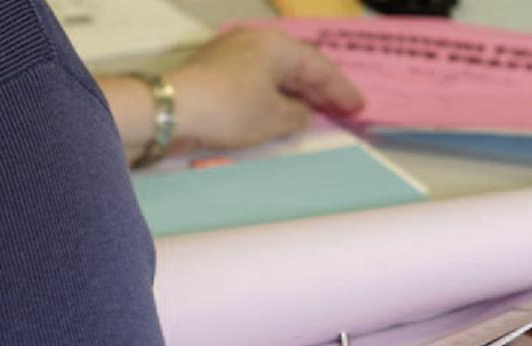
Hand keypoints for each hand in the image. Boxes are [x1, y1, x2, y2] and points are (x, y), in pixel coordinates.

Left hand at [166, 28, 363, 149]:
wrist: (173, 110)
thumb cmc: (231, 110)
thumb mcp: (274, 118)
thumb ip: (298, 114)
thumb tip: (302, 111)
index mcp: (278, 46)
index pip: (320, 67)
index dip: (341, 90)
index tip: (358, 107)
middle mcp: (257, 40)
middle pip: (299, 64)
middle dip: (322, 88)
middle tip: (342, 107)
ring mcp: (235, 51)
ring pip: (278, 70)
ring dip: (298, 90)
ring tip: (316, 108)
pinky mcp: (219, 67)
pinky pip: (260, 77)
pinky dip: (276, 92)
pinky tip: (282, 106)